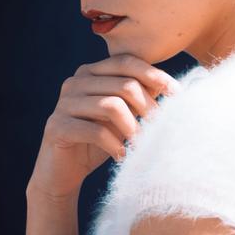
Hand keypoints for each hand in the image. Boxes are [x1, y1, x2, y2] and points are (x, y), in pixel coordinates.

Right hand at [28, 54, 177, 200]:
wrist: (63, 172)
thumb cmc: (97, 142)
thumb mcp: (122, 117)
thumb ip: (139, 99)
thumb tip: (172, 87)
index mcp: (90, 73)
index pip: (126, 62)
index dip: (154, 75)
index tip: (177, 94)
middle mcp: (75, 82)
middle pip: (123, 84)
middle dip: (148, 107)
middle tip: (160, 129)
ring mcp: (63, 103)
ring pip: (111, 106)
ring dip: (133, 128)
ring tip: (141, 146)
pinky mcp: (57, 126)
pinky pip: (95, 131)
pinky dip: (115, 145)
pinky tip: (122, 157)